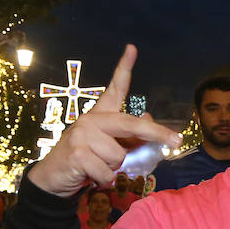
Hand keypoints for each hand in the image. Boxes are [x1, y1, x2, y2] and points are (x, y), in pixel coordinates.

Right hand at [28, 45, 181, 197]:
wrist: (53, 179)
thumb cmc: (85, 162)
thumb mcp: (108, 147)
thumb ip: (128, 135)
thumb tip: (148, 118)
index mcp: (100, 115)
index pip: (113, 89)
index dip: (123, 68)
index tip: (132, 49)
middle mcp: (90, 120)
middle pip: (130, 124)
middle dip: (156, 134)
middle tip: (177, 142)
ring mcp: (82, 135)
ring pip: (119, 155)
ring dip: (113, 168)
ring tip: (96, 167)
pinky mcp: (77, 153)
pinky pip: (107, 171)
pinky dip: (103, 179)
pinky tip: (90, 176)